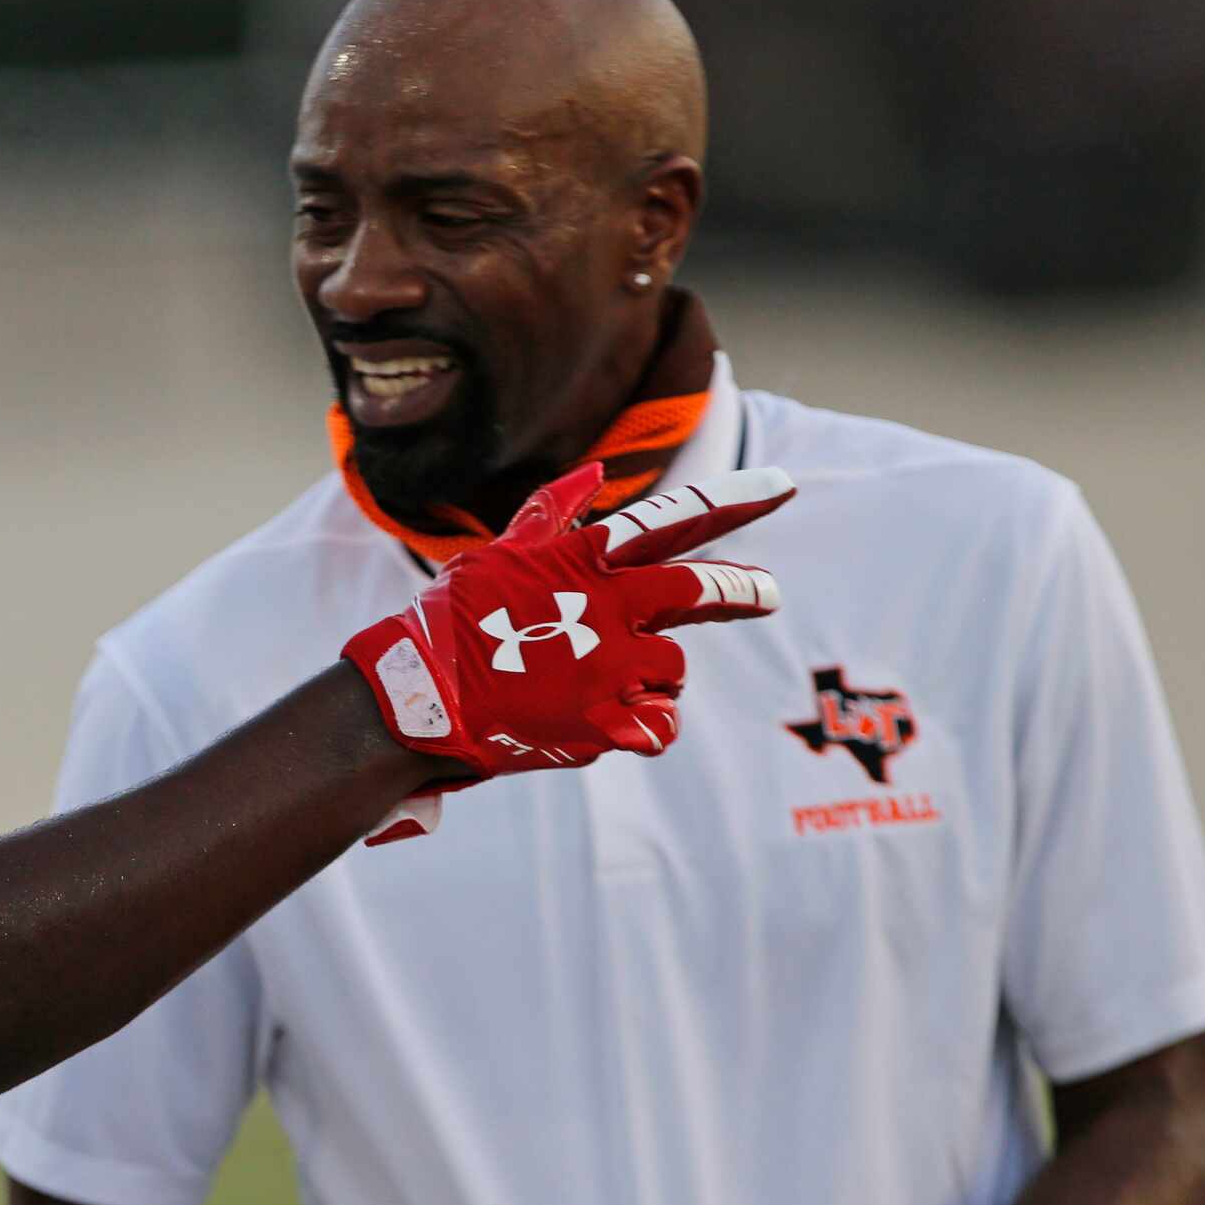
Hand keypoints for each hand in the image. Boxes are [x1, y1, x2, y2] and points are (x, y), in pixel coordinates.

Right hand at [342, 463, 794, 827]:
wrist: (422, 703)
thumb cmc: (453, 624)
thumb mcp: (498, 555)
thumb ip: (553, 515)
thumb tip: (595, 477)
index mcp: (583, 560)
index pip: (675, 518)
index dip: (734, 499)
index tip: (782, 486)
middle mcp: (607, 608)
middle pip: (701, 590)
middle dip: (743, 592)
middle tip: (769, 594)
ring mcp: (610, 667)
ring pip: (672, 670)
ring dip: (653, 676)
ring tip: (600, 684)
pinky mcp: (607, 724)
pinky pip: (657, 726)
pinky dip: (640, 726)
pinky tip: (599, 724)